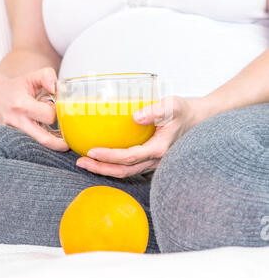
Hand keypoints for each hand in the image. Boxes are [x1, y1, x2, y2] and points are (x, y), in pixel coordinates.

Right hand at [0, 67, 68, 151]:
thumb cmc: (17, 88)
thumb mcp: (31, 77)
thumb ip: (46, 76)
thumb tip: (54, 88)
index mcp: (20, 105)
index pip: (48, 115)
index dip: (55, 112)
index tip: (53, 108)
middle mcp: (16, 122)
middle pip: (45, 139)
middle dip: (58, 140)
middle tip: (67, 139)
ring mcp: (13, 134)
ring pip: (39, 147)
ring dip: (52, 145)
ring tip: (60, 142)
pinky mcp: (13, 142)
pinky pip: (32, 150)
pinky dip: (43, 148)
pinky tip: (48, 141)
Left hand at [76, 96, 201, 177]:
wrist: (196, 120)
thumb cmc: (183, 112)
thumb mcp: (172, 106)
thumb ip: (155, 110)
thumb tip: (135, 117)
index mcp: (159, 149)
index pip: (130, 157)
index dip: (110, 156)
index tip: (92, 151)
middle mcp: (155, 160)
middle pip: (124, 170)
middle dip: (101, 169)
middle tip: (80, 162)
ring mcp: (152, 163)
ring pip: (126, 171)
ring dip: (104, 169)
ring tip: (85, 162)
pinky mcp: (149, 159)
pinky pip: (129, 166)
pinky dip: (113, 164)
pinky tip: (100, 157)